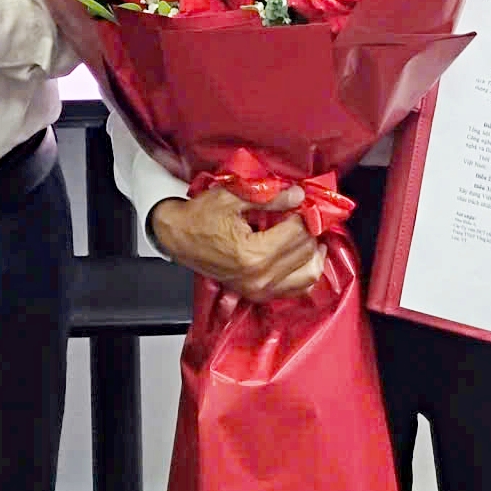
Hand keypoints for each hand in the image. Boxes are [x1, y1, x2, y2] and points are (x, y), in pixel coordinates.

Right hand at [147, 186, 328, 301]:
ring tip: (307, 233)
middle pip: (305, 252)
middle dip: (308, 230)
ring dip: (313, 252)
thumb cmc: (200, 216)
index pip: (298, 233)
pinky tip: (302, 254)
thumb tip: (299, 195)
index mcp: (253, 254)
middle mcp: (259, 278)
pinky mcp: (258, 295)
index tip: (301, 202)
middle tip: (302, 213)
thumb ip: (270, 198)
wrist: (177, 236)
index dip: (304, 213)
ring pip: (309, 274)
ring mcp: (259, 290)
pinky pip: (297, 288)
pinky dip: (305, 270)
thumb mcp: (232, 198)